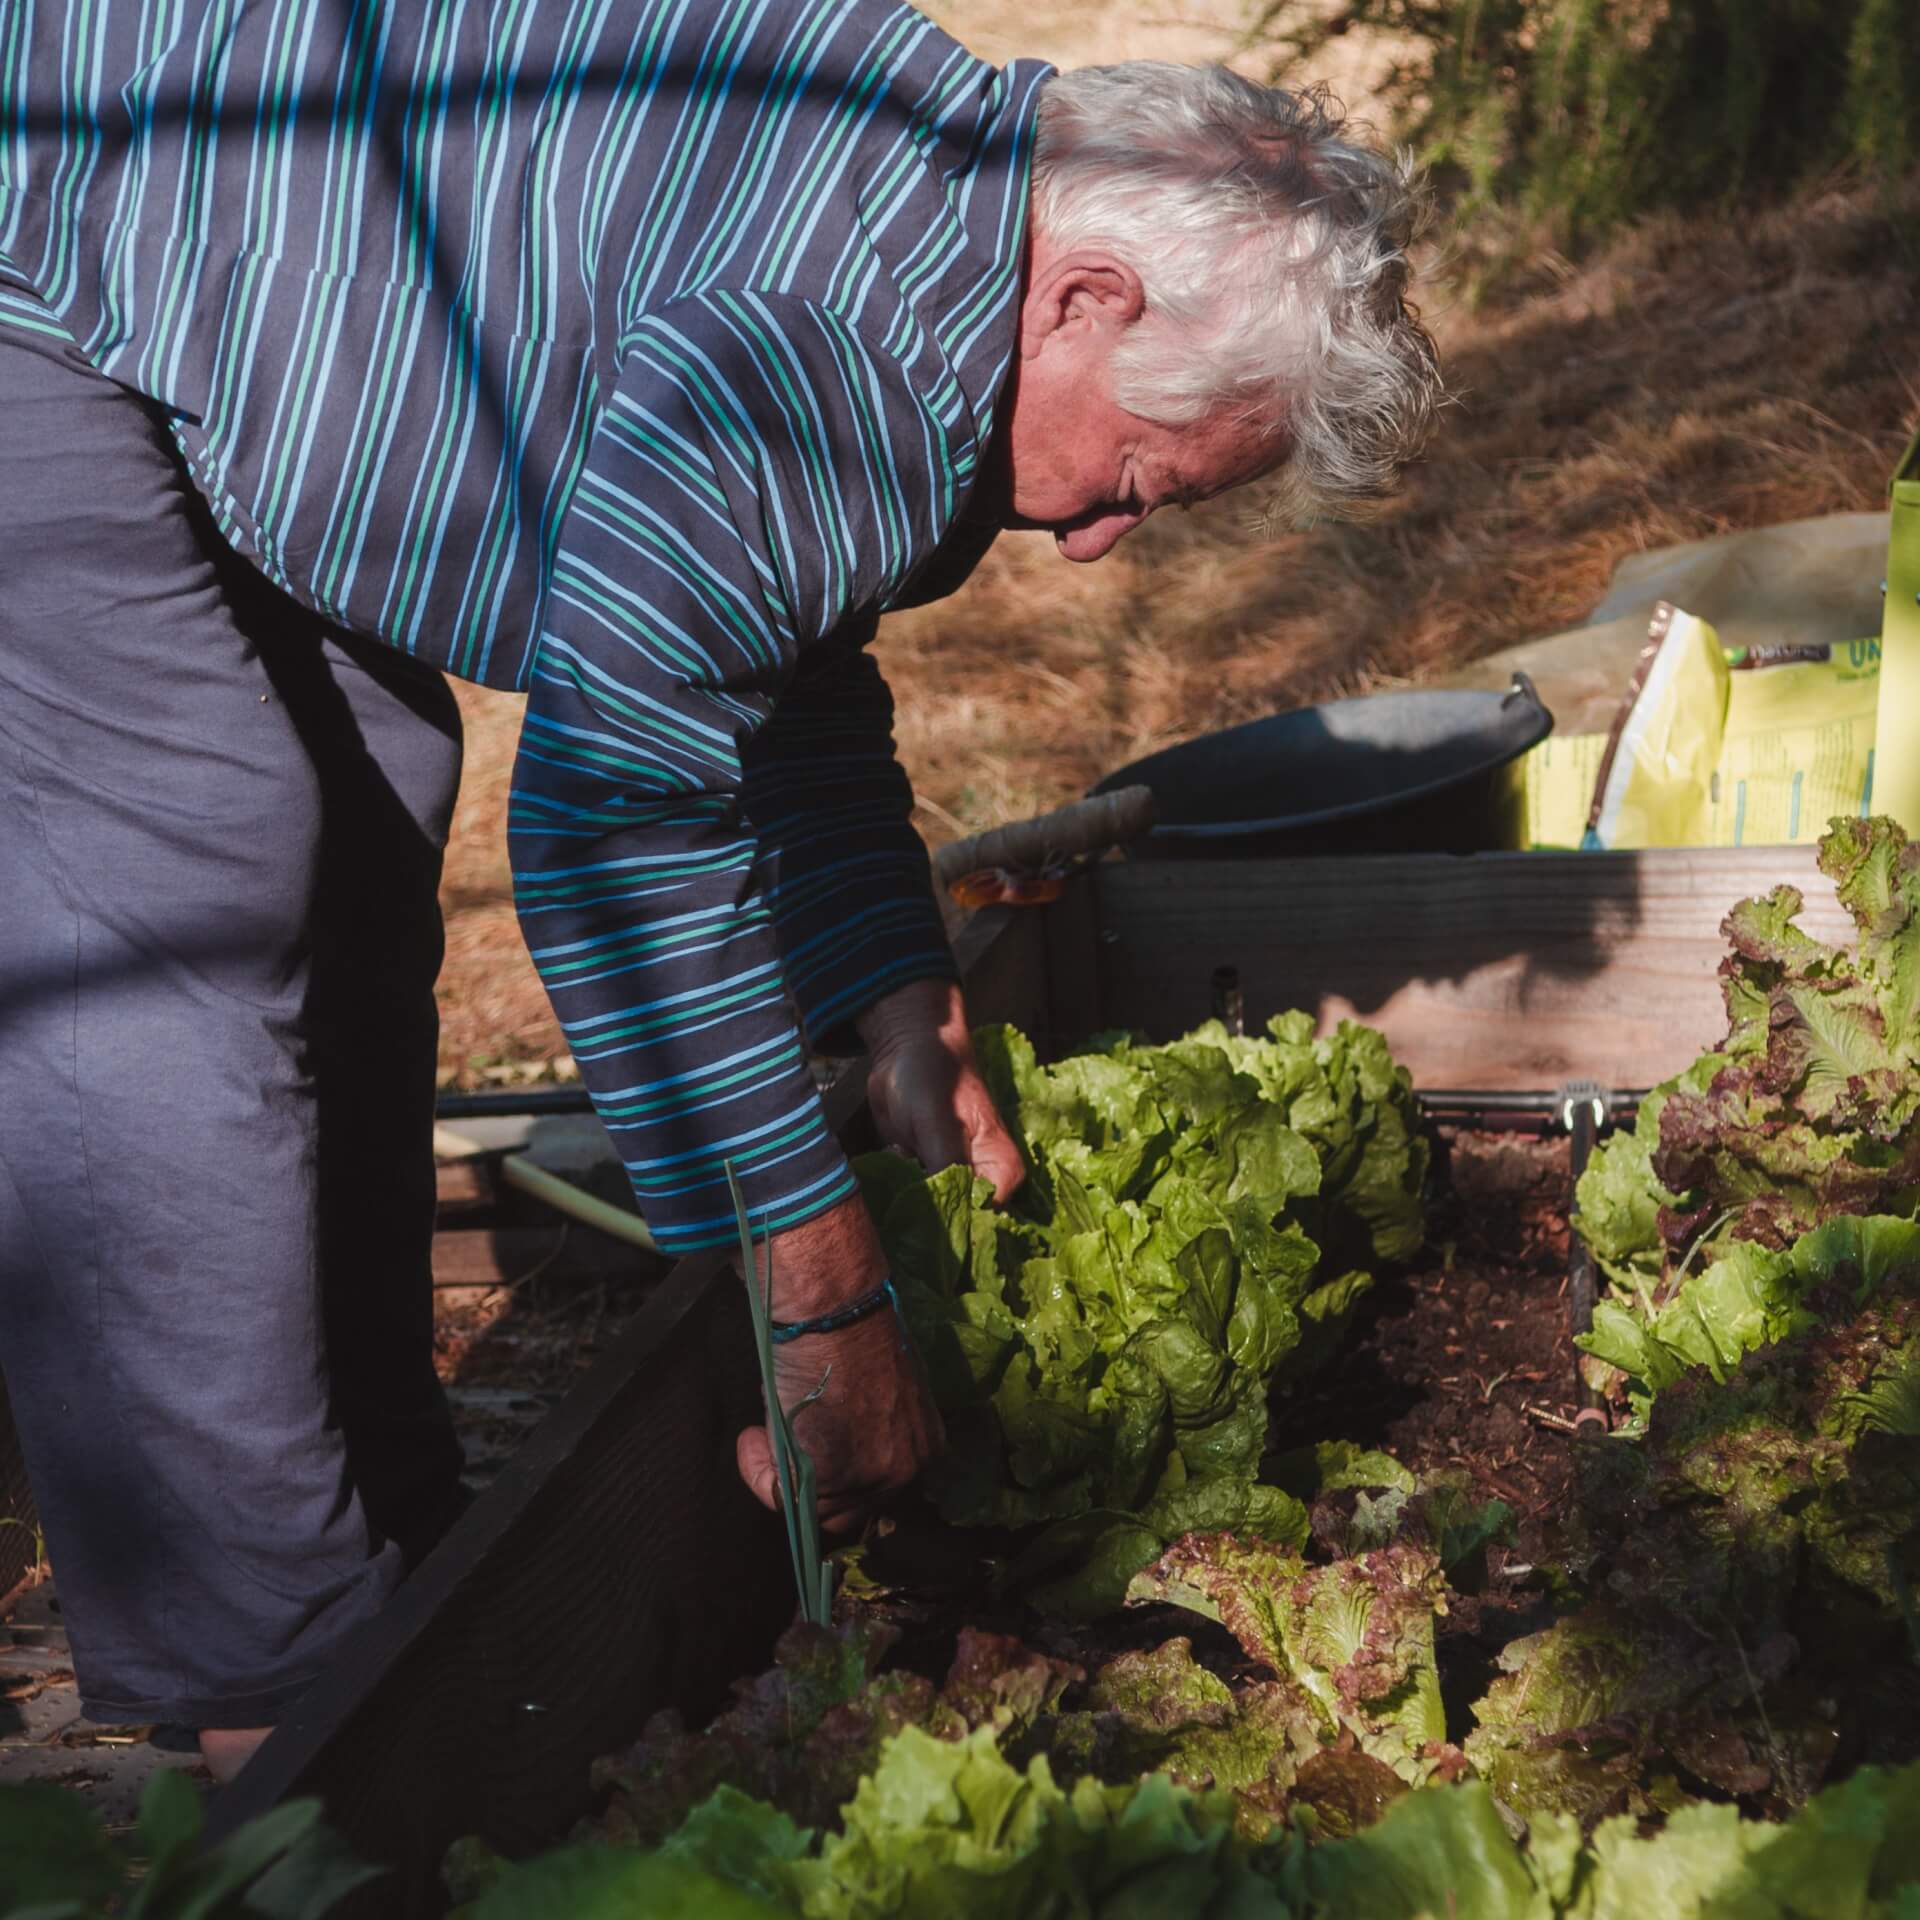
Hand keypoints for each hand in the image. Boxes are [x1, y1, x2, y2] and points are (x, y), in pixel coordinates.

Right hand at [735, 1196, 943, 1535]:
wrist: (835, 1310)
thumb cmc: (851, 1332)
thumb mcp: (879, 1388)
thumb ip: (870, 1424)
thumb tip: (838, 1441)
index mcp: (925, 1445)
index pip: (880, 1489)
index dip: (838, 1475)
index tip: (809, 1444)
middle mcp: (909, 1469)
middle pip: (850, 1510)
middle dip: (810, 1481)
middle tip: (781, 1440)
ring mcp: (872, 1477)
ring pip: (814, 1509)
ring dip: (780, 1474)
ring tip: (764, 1431)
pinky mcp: (832, 1476)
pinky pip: (781, 1496)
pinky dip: (758, 1470)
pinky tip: (753, 1435)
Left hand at [858, 978, 1024, 1200]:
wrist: (906, 1048)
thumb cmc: (935, 1077)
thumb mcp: (940, 1122)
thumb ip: (947, 1168)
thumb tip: (944, 1216)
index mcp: (1001, 1172)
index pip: (986, 1218)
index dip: (958, 1224)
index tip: (930, 1212)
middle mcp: (979, 1180)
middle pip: (957, 1220)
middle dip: (928, 1212)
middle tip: (910, 1176)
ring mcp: (949, 1178)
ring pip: (930, 1211)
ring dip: (907, 1196)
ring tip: (902, 1154)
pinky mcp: (921, 1172)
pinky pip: (908, 1195)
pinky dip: (894, 1183)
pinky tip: (893, 1151)